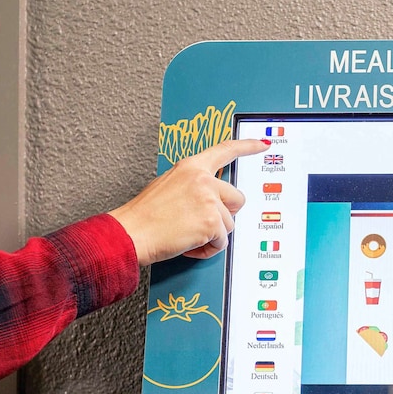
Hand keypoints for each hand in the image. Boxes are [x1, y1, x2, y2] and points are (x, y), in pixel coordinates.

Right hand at [109, 138, 267, 265]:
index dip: (247, 146)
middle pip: (237, 199)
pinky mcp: (211, 223)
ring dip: (212, 235)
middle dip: (224, 215)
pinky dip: (207, 249)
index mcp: (191, 167)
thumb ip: (193, 186)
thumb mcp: (168, 185)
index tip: (263, 144)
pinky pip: (221, 242)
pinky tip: (189, 245)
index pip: (225, 150)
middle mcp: (203, 180)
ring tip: (188, 236)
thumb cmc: (143, 215)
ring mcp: (209, 201)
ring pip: (229, 224)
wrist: (130, 233)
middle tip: (203, 224)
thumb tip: (210, 199)